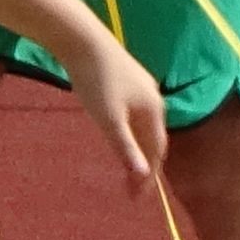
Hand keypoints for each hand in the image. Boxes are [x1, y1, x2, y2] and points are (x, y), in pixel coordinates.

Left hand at [71, 29, 170, 197]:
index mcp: (153, 111)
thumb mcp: (109, 120)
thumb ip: (125, 148)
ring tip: (128, 170)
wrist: (83, 41)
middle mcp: (154, 100)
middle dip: (145, 167)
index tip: (135, 199)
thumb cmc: (95, 81)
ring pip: (145, 128)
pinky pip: (136, 116)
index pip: (156, 152)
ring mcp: (143, 89)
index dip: (147, 177)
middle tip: (132, 192)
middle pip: (153, 141)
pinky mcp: (129, 81)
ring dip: (138, 151)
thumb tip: (144, 176)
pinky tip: (120, 137)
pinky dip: (132, 134)